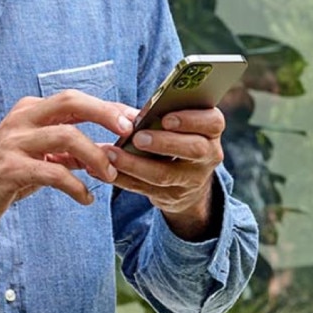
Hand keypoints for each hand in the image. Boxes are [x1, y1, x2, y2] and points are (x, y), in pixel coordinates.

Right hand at [0, 90, 137, 227]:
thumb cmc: (9, 172)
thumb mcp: (41, 154)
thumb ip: (72, 150)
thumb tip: (112, 151)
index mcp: (30, 109)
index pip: (75, 99)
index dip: (107, 107)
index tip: (134, 119)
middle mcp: (22, 119)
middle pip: (70, 102)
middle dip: (104, 113)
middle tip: (128, 133)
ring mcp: (15, 142)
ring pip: (66, 135)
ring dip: (95, 155)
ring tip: (109, 175)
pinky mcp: (11, 169)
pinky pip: (53, 173)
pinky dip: (76, 186)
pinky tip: (86, 198)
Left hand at [106, 107, 224, 240]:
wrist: (187, 181)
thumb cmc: (174, 137)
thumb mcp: (177, 124)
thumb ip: (160, 115)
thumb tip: (127, 116)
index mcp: (209, 131)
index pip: (212, 122)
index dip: (191, 119)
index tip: (167, 118)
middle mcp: (207, 155)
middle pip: (194, 149)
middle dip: (164, 143)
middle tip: (138, 138)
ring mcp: (191, 179)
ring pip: (165, 174)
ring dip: (134, 164)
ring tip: (110, 153)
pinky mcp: (171, 196)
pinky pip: (144, 189)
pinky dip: (120, 178)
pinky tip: (100, 170)